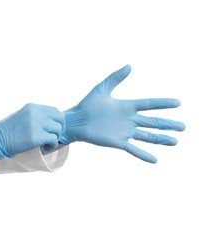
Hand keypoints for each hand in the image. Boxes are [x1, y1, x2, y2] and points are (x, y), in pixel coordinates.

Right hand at [0, 104, 64, 164]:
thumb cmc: (7, 131)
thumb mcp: (22, 116)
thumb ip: (35, 116)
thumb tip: (50, 123)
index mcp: (32, 107)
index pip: (55, 110)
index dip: (56, 121)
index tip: (50, 130)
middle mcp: (36, 113)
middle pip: (60, 118)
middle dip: (59, 129)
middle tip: (52, 137)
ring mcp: (36, 124)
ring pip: (58, 129)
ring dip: (55, 138)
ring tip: (46, 144)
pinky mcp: (36, 136)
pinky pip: (53, 140)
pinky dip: (52, 146)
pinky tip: (44, 148)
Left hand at [59, 65, 185, 162]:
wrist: (75, 120)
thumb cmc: (86, 104)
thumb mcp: (101, 89)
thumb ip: (115, 78)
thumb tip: (129, 65)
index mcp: (127, 106)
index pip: (149, 104)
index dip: (163, 103)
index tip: (178, 103)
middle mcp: (129, 120)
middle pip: (153, 122)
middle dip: (168, 124)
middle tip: (183, 127)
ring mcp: (124, 132)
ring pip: (147, 136)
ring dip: (161, 139)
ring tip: (175, 141)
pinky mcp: (117, 142)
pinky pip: (133, 149)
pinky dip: (143, 154)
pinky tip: (155, 160)